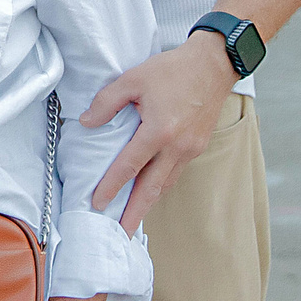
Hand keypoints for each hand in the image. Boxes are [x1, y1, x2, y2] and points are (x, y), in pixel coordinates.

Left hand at [84, 32, 235, 234]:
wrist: (213, 65)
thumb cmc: (173, 70)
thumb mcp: (133, 78)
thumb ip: (107, 102)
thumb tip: (86, 122)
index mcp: (159, 131)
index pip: (129, 167)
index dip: (111, 186)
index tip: (97, 203)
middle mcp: (177, 147)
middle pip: (151, 189)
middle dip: (134, 214)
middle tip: (119, 235)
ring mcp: (190, 150)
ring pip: (165, 184)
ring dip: (148, 203)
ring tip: (132, 219)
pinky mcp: (197, 148)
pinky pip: (175, 173)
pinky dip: (161, 186)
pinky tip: (150, 191)